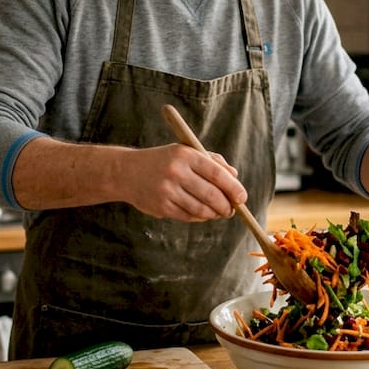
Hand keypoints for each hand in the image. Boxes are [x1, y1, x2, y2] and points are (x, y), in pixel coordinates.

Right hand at [121, 144, 246, 221]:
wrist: (126, 172)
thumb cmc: (163, 161)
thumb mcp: (185, 152)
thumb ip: (212, 161)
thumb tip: (235, 177)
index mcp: (185, 155)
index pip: (217, 173)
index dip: (233, 188)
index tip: (242, 197)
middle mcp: (176, 172)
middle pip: (212, 195)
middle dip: (226, 206)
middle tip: (231, 209)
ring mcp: (168, 190)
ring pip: (201, 209)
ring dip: (214, 214)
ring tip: (219, 212)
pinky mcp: (161, 206)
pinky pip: (188, 216)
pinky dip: (199, 217)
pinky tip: (202, 213)